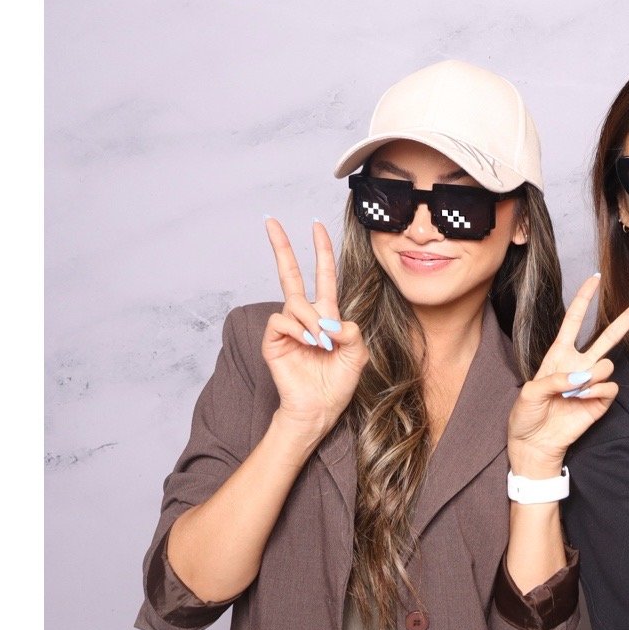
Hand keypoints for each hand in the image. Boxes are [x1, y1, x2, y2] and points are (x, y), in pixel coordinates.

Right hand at [262, 220, 367, 440]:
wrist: (318, 408)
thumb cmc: (337, 384)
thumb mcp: (358, 354)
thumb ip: (352, 331)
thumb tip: (330, 321)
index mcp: (326, 316)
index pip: (322, 275)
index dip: (320, 251)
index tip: (316, 226)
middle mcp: (304, 317)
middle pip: (289, 273)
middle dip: (281, 246)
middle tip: (271, 221)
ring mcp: (287, 327)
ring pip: (294, 303)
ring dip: (312, 321)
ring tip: (321, 344)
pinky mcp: (273, 340)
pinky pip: (282, 320)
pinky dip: (298, 329)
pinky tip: (308, 344)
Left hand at [506, 275, 628, 479]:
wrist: (534, 444)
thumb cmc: (526, 416)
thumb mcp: (529, 393)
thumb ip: (554, 380)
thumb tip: (582, 377)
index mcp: (559, 355)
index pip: (574, 321)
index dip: (584, 299)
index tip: (594, 278)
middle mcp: (579, 365)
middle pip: (609, 336)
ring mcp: (592, 383)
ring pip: (608, 364)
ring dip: (592, 375)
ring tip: (572, 393)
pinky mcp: (601, 401)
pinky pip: (609, 387)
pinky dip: (595, 391)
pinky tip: (580, 401)